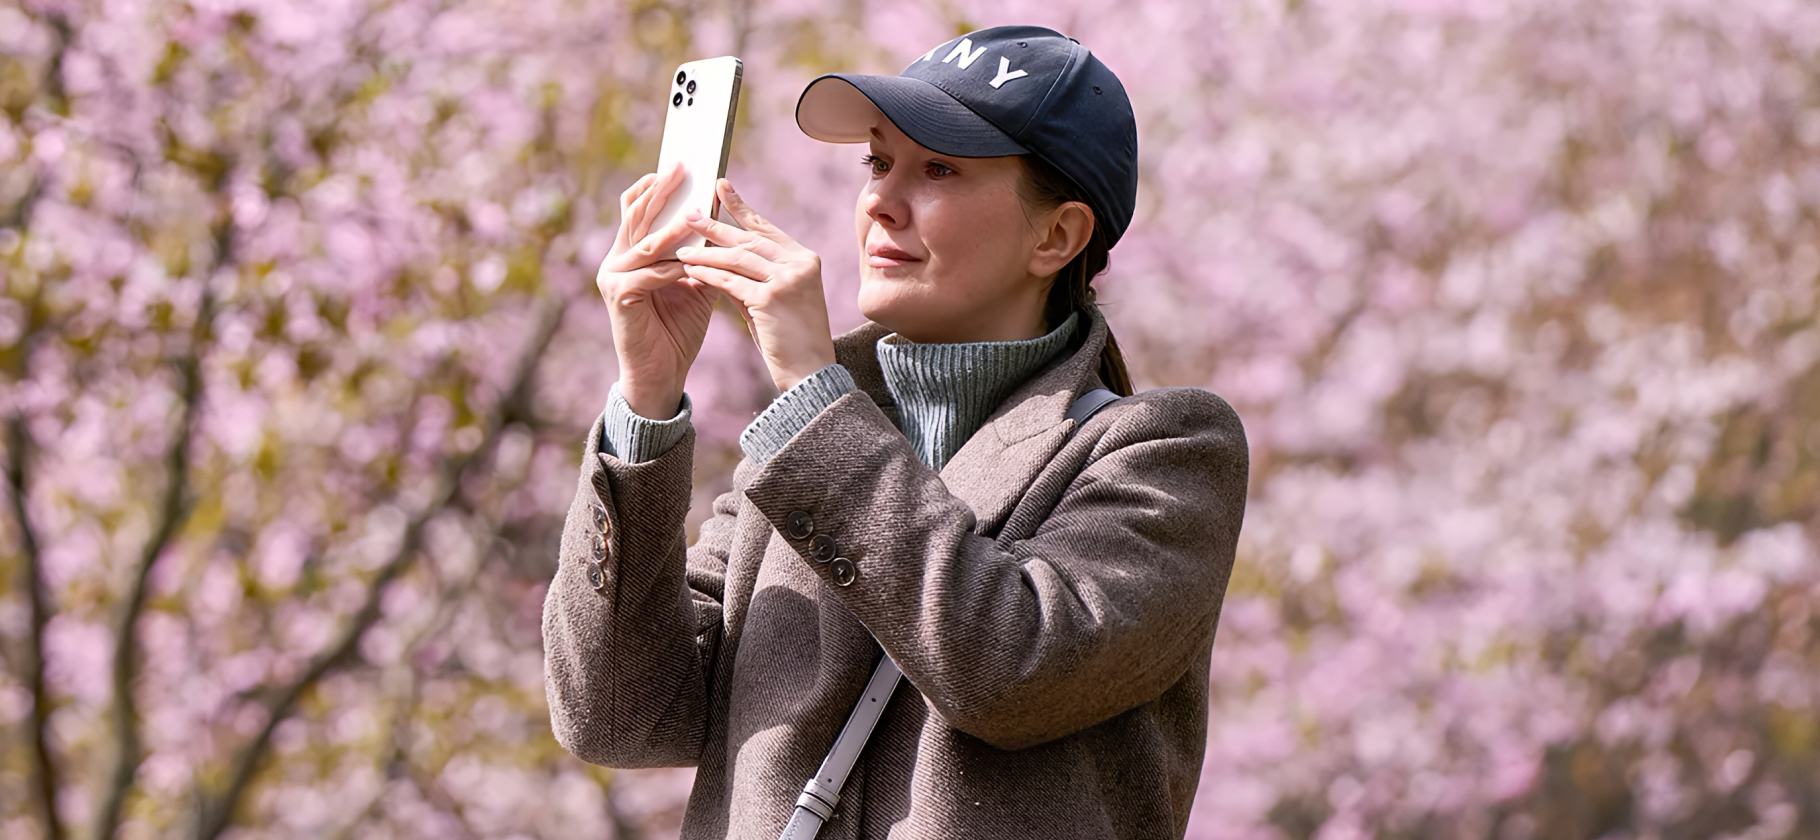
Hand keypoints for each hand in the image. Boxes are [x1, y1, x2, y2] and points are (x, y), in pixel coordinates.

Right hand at [597, 162, 719, 419]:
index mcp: (630, 253)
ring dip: (672, 227)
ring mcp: (613, 277)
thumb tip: (723, 220)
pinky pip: (651, 274)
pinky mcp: (619, 297)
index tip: (680, 164)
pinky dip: (674, 266)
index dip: (654, 185)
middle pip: (637, 215)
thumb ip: (700, 253)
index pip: (636, 208)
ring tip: (694, 212)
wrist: (661, 373)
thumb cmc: (677, 329)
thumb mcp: (694, 283)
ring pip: (645, 242)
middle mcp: (615, 260)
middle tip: (682, 167)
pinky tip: (693, 261)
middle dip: (661, 191)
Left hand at [676, 179, 835, 392]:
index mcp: (805, 259)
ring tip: (680, 248)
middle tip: (688, 214)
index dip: (740, 207)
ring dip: (705, 252)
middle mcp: (800, 264)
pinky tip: (689, 270)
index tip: (720, 186)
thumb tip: (719, 257)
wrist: (810, 373)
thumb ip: (753, 276)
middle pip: (748, 239)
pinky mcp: (771, 298)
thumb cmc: (792, 339)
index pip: (765, 228)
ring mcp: (788, 279)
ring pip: (737, 257)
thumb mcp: (776, 299)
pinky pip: (730, 281)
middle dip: (715, 226)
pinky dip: (707, 274)